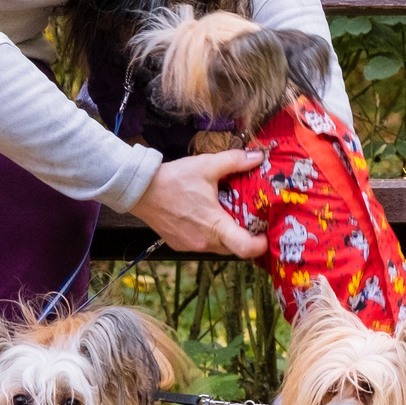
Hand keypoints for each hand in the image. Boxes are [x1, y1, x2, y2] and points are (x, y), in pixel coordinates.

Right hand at [126, 148, 267, 258]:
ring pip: (218, 248)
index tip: (265, 234)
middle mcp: (203, 242)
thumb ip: (235, 161)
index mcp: (215, 226)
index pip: (245, 249)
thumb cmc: (174, 179)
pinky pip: (202, 245)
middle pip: (234, 249)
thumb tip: (258, 156)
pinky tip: (205, 218)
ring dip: (226, 236)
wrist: (140, 190)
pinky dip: (209, 235)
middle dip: (245, 236)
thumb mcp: (207, 165)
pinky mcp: (179, 245)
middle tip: (249, 218)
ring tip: (227, 215)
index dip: (260, 245)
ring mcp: (190, 246)